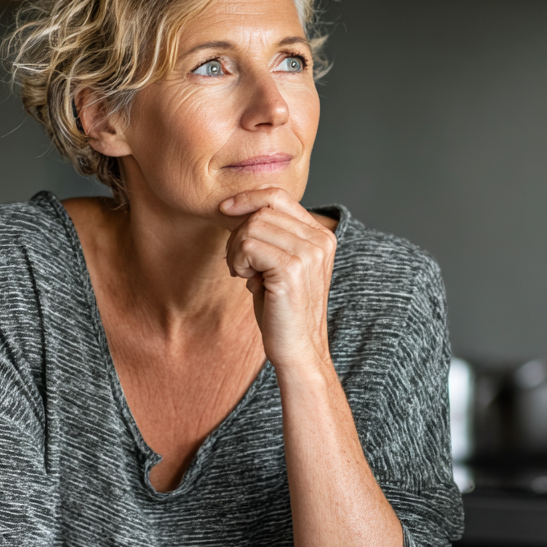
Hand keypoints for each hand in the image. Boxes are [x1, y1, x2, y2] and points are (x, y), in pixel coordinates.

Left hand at [220, 188, 335, 374]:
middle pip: (262, 210)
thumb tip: (237, 208)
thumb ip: (270, 236)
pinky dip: (238, 262)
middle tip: (239, 264)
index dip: (247, 198)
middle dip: (238, 233)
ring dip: (236, 250)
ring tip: (245, 274)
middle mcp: (319, 240)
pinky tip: (248, 281)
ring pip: (252, 226)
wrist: (298, 349)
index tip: (225, 210)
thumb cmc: (283, 310)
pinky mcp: (291, 269)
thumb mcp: (279, 265)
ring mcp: (308, 253)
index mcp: (321, 236)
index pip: (278, 196)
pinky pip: (248, 245)